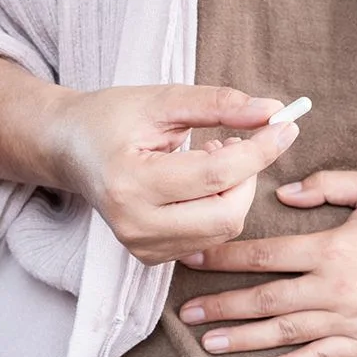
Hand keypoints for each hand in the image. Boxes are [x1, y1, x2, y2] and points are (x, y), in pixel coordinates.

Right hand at [48, 85, 301, 264]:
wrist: (70, 149)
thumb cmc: (112, 119)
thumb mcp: (163, 100)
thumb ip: (218, 104)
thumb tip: (272, 111)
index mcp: (130, 182)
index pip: (216, 174)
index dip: (260, 150)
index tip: (286, 125)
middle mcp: (133, 223)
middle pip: (228, 212)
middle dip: (247, 176)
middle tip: (233, 142)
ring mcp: (140, 246)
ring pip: (224, 229)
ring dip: (234, 191)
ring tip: (208, 157)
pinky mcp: (150, 257)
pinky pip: (209, 238)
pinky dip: (218, 208)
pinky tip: (196, 183)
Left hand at [177, 171, 356, 356]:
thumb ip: (325, 184)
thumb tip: (281, 192)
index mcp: (331, 248)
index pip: (265, 255)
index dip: (226, 258)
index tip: (194, 260)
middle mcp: (334, 288)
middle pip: (265, 299)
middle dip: (221, 306)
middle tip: (186, 313)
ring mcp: (350, 319)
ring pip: (285, 332)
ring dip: (244, 339)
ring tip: (209, 343)